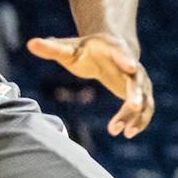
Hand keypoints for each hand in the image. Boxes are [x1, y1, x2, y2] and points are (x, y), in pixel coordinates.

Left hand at [27, 32, 154, 137]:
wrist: (112, 51)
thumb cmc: (87, 50)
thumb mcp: (70, 48)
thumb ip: (53, 48)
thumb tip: (31, 44)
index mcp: (116, 50)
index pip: (123, 54)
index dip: (126, 59)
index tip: (131, 66)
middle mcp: (134, 66)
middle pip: (137, 81)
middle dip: (136, 94)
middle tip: (133, 106)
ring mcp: (140, 82)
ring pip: (144, 99)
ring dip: (135, 115)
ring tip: (120, 131)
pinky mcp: (141, 95)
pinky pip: (146, 110)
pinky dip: (140, 122)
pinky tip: (127, 133)